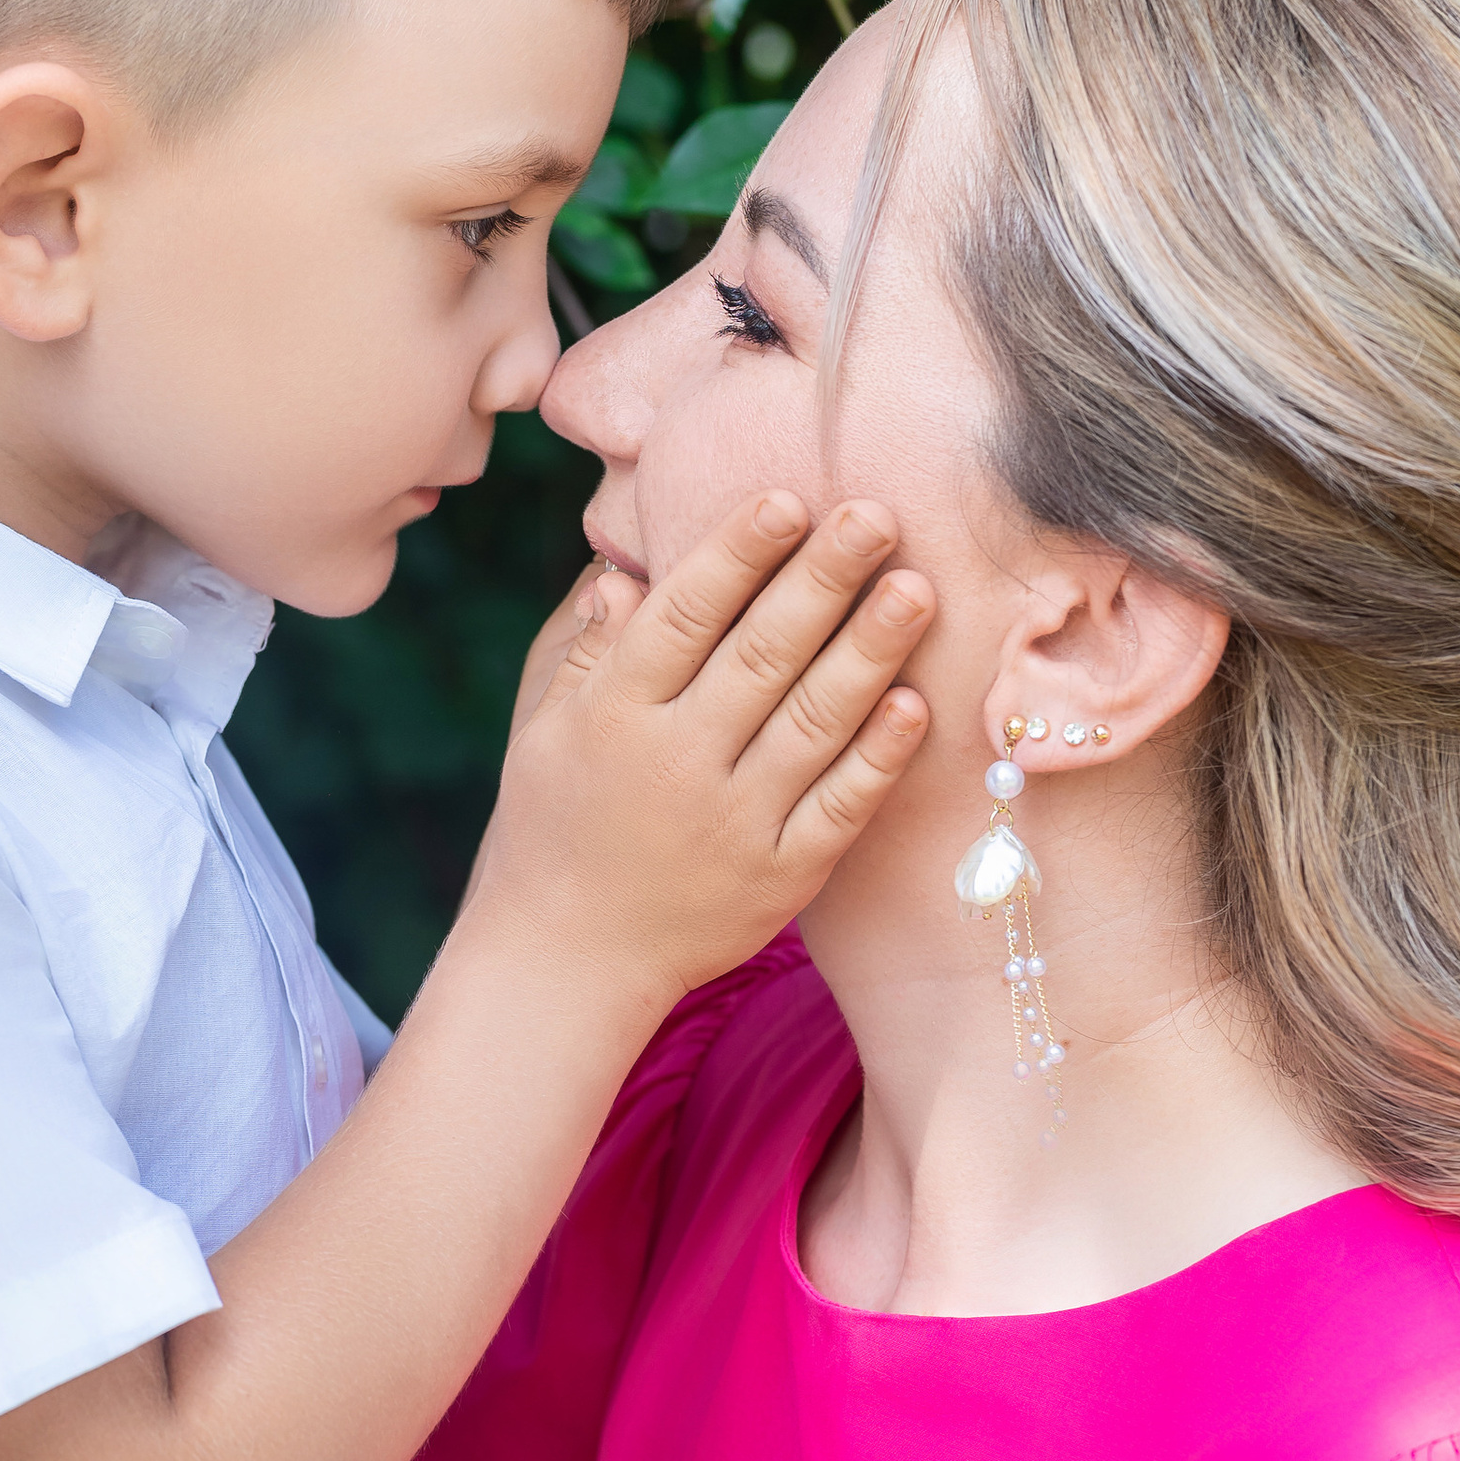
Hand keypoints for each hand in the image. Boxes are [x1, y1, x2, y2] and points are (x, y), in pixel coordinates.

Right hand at [466, 495, 931, 1015]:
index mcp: (612, 713)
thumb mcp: (544, 731)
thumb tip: (623, 570)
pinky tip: (913, 702)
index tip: (789, 498)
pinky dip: (877, 755)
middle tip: (877, 516)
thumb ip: (588, 651)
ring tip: (916, 587)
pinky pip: (839, 807)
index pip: (684, 615)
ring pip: (813, 720)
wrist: (566, 961)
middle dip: (823, 579)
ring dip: (869, 650)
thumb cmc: (553, 827)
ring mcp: (733, 822)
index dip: (738, 553)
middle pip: (761, 653)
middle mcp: (675, 761)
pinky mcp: (779, 876)